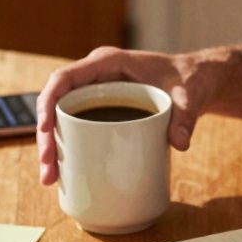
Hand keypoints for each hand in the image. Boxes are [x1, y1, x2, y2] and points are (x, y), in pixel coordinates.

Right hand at [36, 47, 221, 185]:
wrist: (197, 81)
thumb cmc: (190, 80)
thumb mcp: (189, 95)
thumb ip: (186, 115)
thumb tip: (180, 143)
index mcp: (107, 63)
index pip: (65, 78)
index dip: (48, 102)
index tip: (44, 129)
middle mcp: (95, 77)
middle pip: (56, 102)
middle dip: (45, 135)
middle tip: (48, 169)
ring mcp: (95, 94)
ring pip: (61, 117)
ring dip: (51, 146)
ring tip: (49, 179)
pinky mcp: (101, 111)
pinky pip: (75, 126)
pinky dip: (66, 148)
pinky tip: (62, 173)